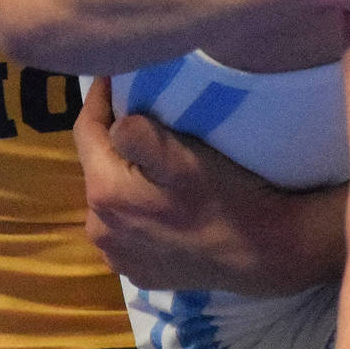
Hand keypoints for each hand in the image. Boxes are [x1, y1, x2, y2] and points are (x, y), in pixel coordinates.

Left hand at [74, 76, 343, 295]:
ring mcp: (117, 256)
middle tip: (143, 118)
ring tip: (155, 164)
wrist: (265, 254)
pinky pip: (126, 230)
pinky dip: (137, 212)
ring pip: (110, 200)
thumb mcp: (185, 159)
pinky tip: (163, 205)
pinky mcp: (137, 272)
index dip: (98, 99)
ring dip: (125, 178)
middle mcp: (100, 229)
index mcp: (105, 194)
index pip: (85, 131)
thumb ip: (140, 136)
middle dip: (113, 142)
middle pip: (97, 168)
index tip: (115, 76)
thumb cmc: (227, 198)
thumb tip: (116, 122)